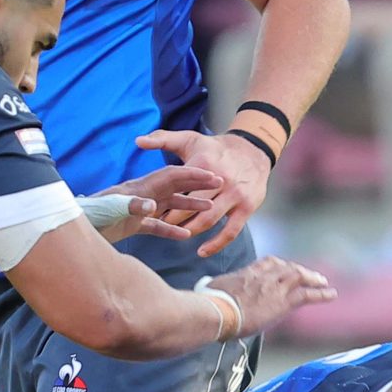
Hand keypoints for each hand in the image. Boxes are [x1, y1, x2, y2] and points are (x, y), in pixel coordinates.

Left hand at [90, 163, 225, 245]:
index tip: (212, 175)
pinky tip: (184, 235)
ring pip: (169, 206)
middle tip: (219, 184)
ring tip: (209, 208)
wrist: (71, 227)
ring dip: (188, 206)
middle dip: (196, 185)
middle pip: (174, 187)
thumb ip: (131, 206)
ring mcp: (138, 210)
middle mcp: (142, 195)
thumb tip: (152, 206)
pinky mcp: (133, 225)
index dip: (192, 175)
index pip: (171, 176)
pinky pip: (157, 226)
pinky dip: (171, 229)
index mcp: (139, 187)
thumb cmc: (90, 215)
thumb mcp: (111, 209)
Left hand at [135, 128, 272, 256]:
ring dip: (191, 230)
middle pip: (192, 205)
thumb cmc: (215, 148)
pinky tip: (201, 251)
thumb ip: (162, 139)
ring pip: (209, 219)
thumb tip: (138, 141)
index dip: (163, 198)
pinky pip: (231, 231)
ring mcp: (236, 195)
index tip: (148, 209)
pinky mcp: (247, 208)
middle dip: (173, 217)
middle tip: (158, 224)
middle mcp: (222, 180)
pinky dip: (216, 244)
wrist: (252, 151)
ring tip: (177, 234)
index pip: (179, 186)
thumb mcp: (189, 139)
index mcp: (204, 163)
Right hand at [207, 256, 337, 338]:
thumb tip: (203, 290)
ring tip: (324, 283)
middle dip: (299, 271)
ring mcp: (275, 288)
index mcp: (247, 273)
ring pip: (300, 277)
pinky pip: (308, 295)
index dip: (279, 265)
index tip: (284, 268)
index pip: (268, 263)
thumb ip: (212, 288)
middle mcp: (264, 277)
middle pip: (287, 268)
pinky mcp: (283, 302)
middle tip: (310, 275)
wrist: (217, 311)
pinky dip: (322, 294)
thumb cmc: (209, 304)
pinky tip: (332, 295)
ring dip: (314, 279)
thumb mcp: (209, 289)